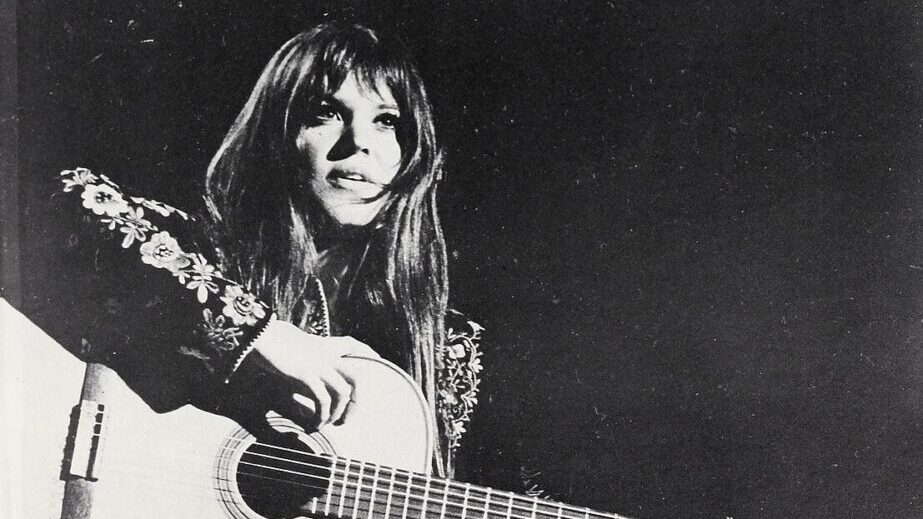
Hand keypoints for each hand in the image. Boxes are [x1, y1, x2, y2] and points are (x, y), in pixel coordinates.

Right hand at [214, 320, 379, 436]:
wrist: (258, 334)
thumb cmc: (269, 342)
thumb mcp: (287, 352)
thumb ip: (298, 360)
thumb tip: (297, 374)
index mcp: (322, 346)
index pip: (351, 344)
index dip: (366, 353)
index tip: (376, 361)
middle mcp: (325, 355)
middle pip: (357, 376)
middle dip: (357, 401)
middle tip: (347, 419)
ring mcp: (318, 364)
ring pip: (343, 392)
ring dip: (338, 413)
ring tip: (328, 425)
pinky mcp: (306, 373)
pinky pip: (323, 399)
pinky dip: (320, 415)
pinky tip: (312, 424)